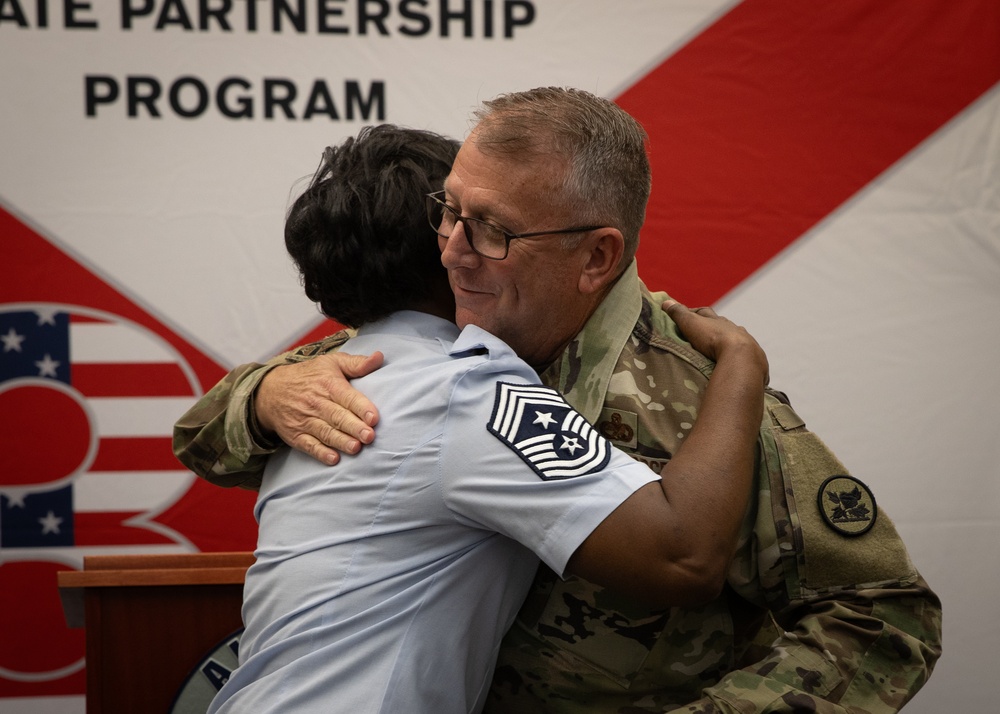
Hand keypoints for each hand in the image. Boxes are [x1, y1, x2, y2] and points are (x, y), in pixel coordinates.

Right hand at [254, 351, 383, 465]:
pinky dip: (320, 453)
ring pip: (326, 433)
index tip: (374, 417)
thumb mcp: (331, 363)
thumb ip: (357, 363)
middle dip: (354, 427)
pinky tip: (333, 459)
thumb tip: (379, 357)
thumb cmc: (309, 376)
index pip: (347, 397)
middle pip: (338, 417)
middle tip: (369, 436)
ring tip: (356, 448)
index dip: (361, 407)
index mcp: (328, 384)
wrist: (270, 391)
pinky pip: (309, 445)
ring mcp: (305, 420)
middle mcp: (316, 403)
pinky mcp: (296, 435)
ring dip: (341, 441)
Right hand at [664, 300, 768, 385]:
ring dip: (730, 342)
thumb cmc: (713, 339)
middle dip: (715, 327)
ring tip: (723, 349)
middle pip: (722, 324)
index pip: (704, 313)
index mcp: (718, 321)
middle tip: (706, 332)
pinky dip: (741, 357)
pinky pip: (747, 355)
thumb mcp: (691, 324)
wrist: (741, 357)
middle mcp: (734, 329)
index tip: (687, 314)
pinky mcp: (754, 358)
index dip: (695, 313)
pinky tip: (738, 363)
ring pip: (737, 338)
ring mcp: (746, 342)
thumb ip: (679, 314)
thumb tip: (666, 301)